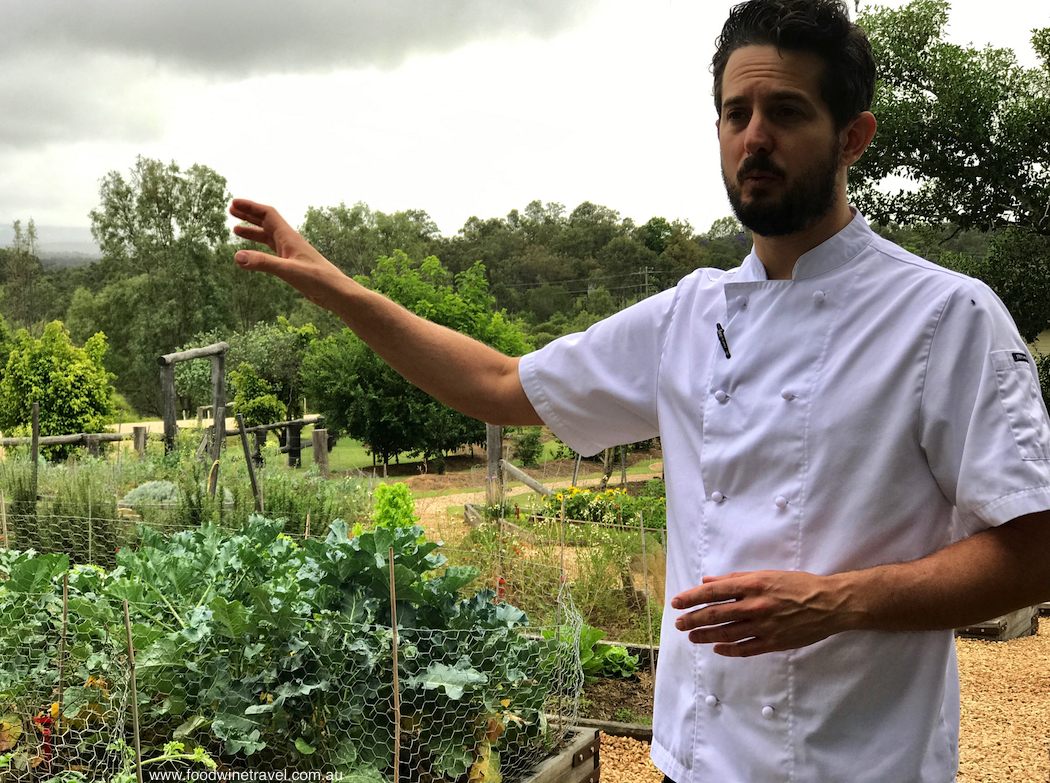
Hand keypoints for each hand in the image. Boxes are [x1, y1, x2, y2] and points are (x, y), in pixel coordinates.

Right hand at [229, 199, 349, 310]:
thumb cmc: (317, 279)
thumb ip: (263, 263)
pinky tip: (253, 254)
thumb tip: (237, 256)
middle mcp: (290, 242)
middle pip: (267, 222)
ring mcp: (291, 253)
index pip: (268, 214)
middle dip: (249, 215)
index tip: (234, 203)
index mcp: (289, 237)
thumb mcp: (288, 271)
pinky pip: (272, 251)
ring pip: (268, 236)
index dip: (251, 207)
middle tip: (231, 210)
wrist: (335, 292)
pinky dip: (260, 248)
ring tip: (235, 229)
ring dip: (253, 231)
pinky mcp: (292, 264)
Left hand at [671, 570, 850, 656]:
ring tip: (692, 636)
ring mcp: (765, 625)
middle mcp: (756, 605)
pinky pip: (746, 648)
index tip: (677, 602)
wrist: (830, 603)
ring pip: (727, 633)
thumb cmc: (798, 584)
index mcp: (753, 584)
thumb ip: (735, 579)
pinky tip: (717, 648)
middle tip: (678, 623)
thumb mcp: (766, 574)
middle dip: (693, 619)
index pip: (714, 591)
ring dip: (706, 635)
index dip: (692, 597)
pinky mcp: (774, 642)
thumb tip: (708, 581)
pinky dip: (729, 649)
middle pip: (716, 614)